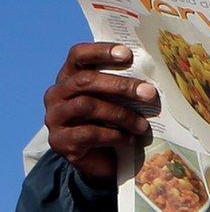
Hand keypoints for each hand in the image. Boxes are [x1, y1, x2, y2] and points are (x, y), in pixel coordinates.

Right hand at [44, 43, 156, 181]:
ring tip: (143, 125)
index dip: (101, 51)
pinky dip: (114, 135)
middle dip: (121, 85)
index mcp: (69, 76)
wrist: (98, 159)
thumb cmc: (110, 120)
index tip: (128, 54)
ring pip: (87, 106)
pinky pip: (88, 133)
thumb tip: (153, 71)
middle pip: (86, 81)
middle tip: (149, 93)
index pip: (78, 55)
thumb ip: (122, 83)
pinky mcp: (60, 141)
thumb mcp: (115, 99)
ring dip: (121, 114)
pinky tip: (130, 139)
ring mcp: (54, 118)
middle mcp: (56, 94)